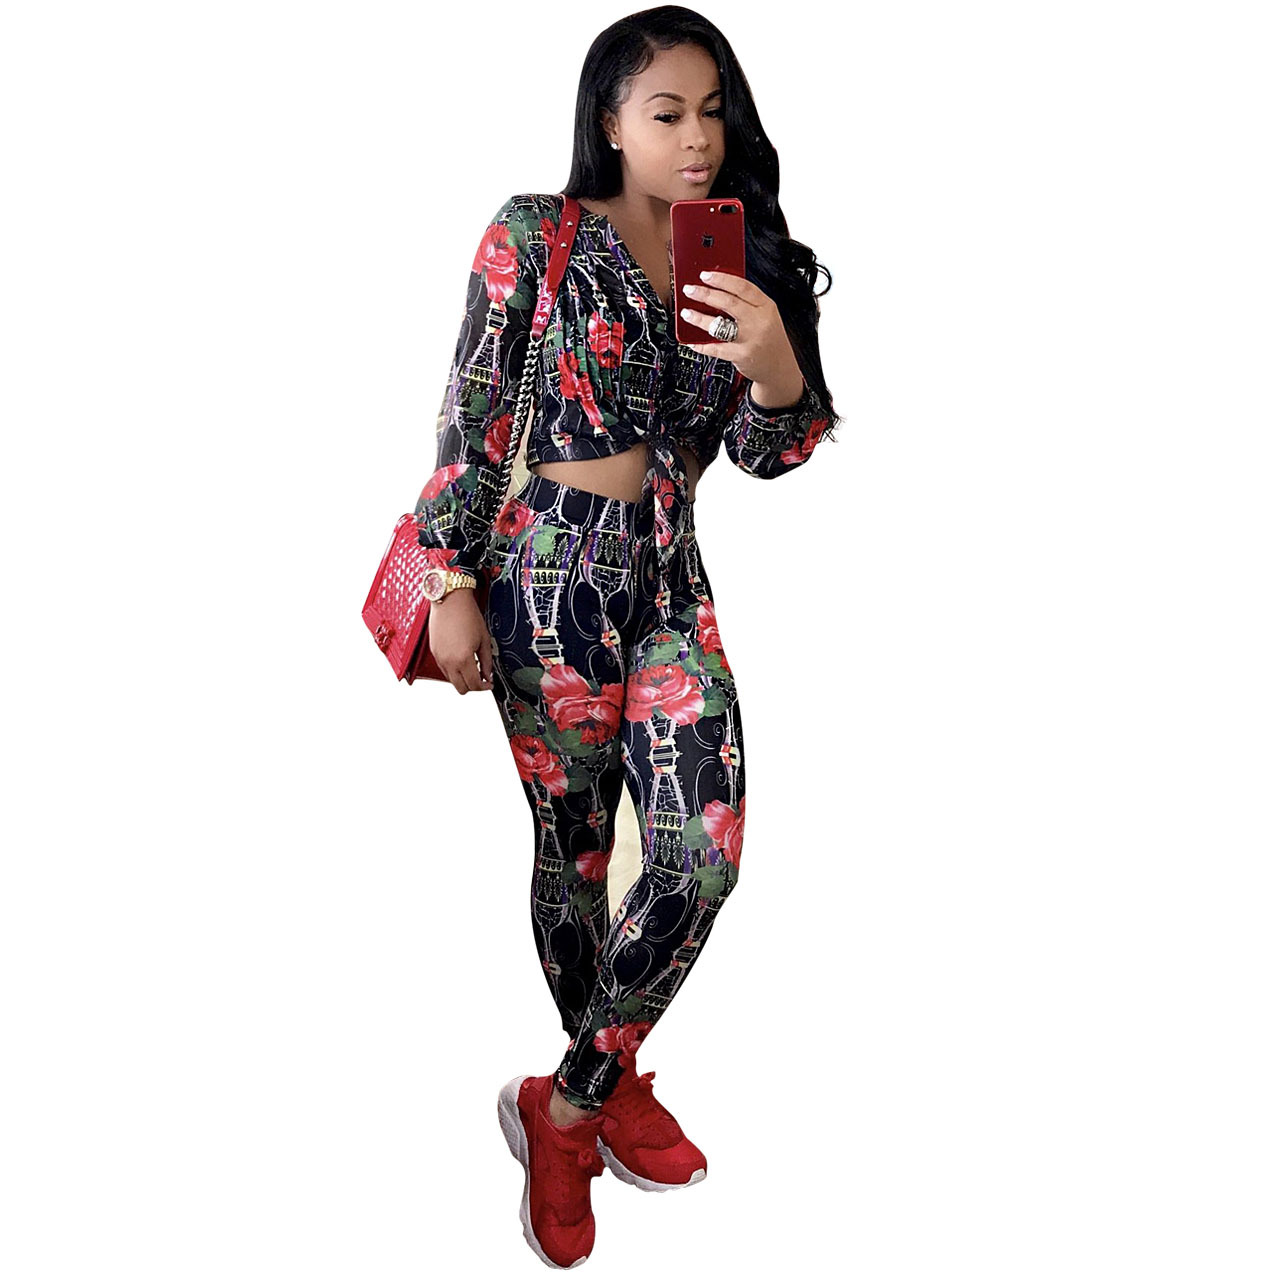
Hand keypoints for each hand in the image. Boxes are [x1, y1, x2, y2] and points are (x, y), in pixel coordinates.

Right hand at [427, 588, 493, 694]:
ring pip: (451, 680)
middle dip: (473, 686)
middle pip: (461, 688)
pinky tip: (461, 659)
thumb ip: (487, 661)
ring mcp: (439, 658)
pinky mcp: (434, 652)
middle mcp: (448, 661)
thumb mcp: (484, 639)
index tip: (489, 683)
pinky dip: (453, 670)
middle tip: (482, 678)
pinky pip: (444, 669)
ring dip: (462, 678)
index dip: (484, 687)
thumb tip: (488, 675)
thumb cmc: (466, 614)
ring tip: (472, 666)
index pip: (474, 685)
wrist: (449, 599)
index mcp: (463, 659)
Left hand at [677, 270, 803, 401]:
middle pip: (729, 302)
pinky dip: (701, 346)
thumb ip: (747, 303)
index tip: (705, 275)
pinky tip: (692, 342)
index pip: (742, 287)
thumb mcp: (765, 316)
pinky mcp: (742, 355)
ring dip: (699, 318)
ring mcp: (750, 339)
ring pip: (720, 325)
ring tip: (686, 313)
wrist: (779, 367)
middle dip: (705, 294)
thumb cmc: (769, 338)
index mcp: (766, 306)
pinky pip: (716, 348)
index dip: (722, 279)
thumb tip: (716, 290)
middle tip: (689, 290)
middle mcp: (759, 321)